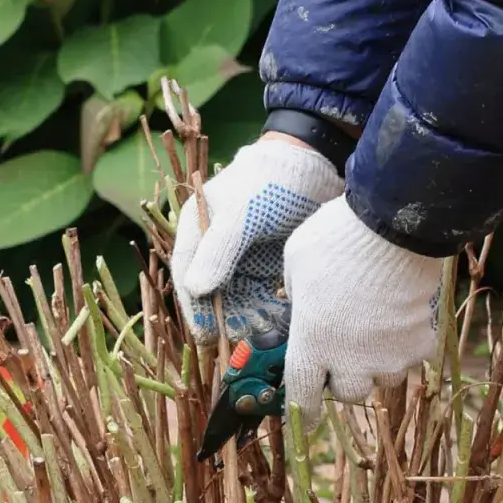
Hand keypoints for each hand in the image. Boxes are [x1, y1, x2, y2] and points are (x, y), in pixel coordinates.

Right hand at [171, 134, 341, 342]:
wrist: (315, 162)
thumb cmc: (270, 181)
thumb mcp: (242, 214)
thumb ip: (218, 251)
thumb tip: (195, 289)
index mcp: (196, 229)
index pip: (187, 276)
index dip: (194, 308)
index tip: (206, 336)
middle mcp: (213, 247)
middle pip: (211, 293)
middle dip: (225, 318)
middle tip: (243, 340)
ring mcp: (240, 256)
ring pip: (237, 298)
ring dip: (248, 318)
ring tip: (266, 333)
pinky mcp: (265, 262)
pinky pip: (261, 294)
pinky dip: (267, 310)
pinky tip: (280, 321)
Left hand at [283, 196, 444, 422]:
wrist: (394, 227)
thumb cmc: (335, 242)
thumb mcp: (295, 266)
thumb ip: (295, 296)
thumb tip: (299, 304)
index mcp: (310, 344)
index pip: (302, 396)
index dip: (302, 412)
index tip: (303, 421)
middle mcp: (349, 360)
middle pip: (348, 393)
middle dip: (344, 377)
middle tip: (343, 351)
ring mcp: (389, 354)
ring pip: (383, 378)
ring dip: (376, 363)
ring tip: (373, 332)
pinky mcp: (420, 343)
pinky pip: (412, 358)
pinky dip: (406, 346)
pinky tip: (399, 320)